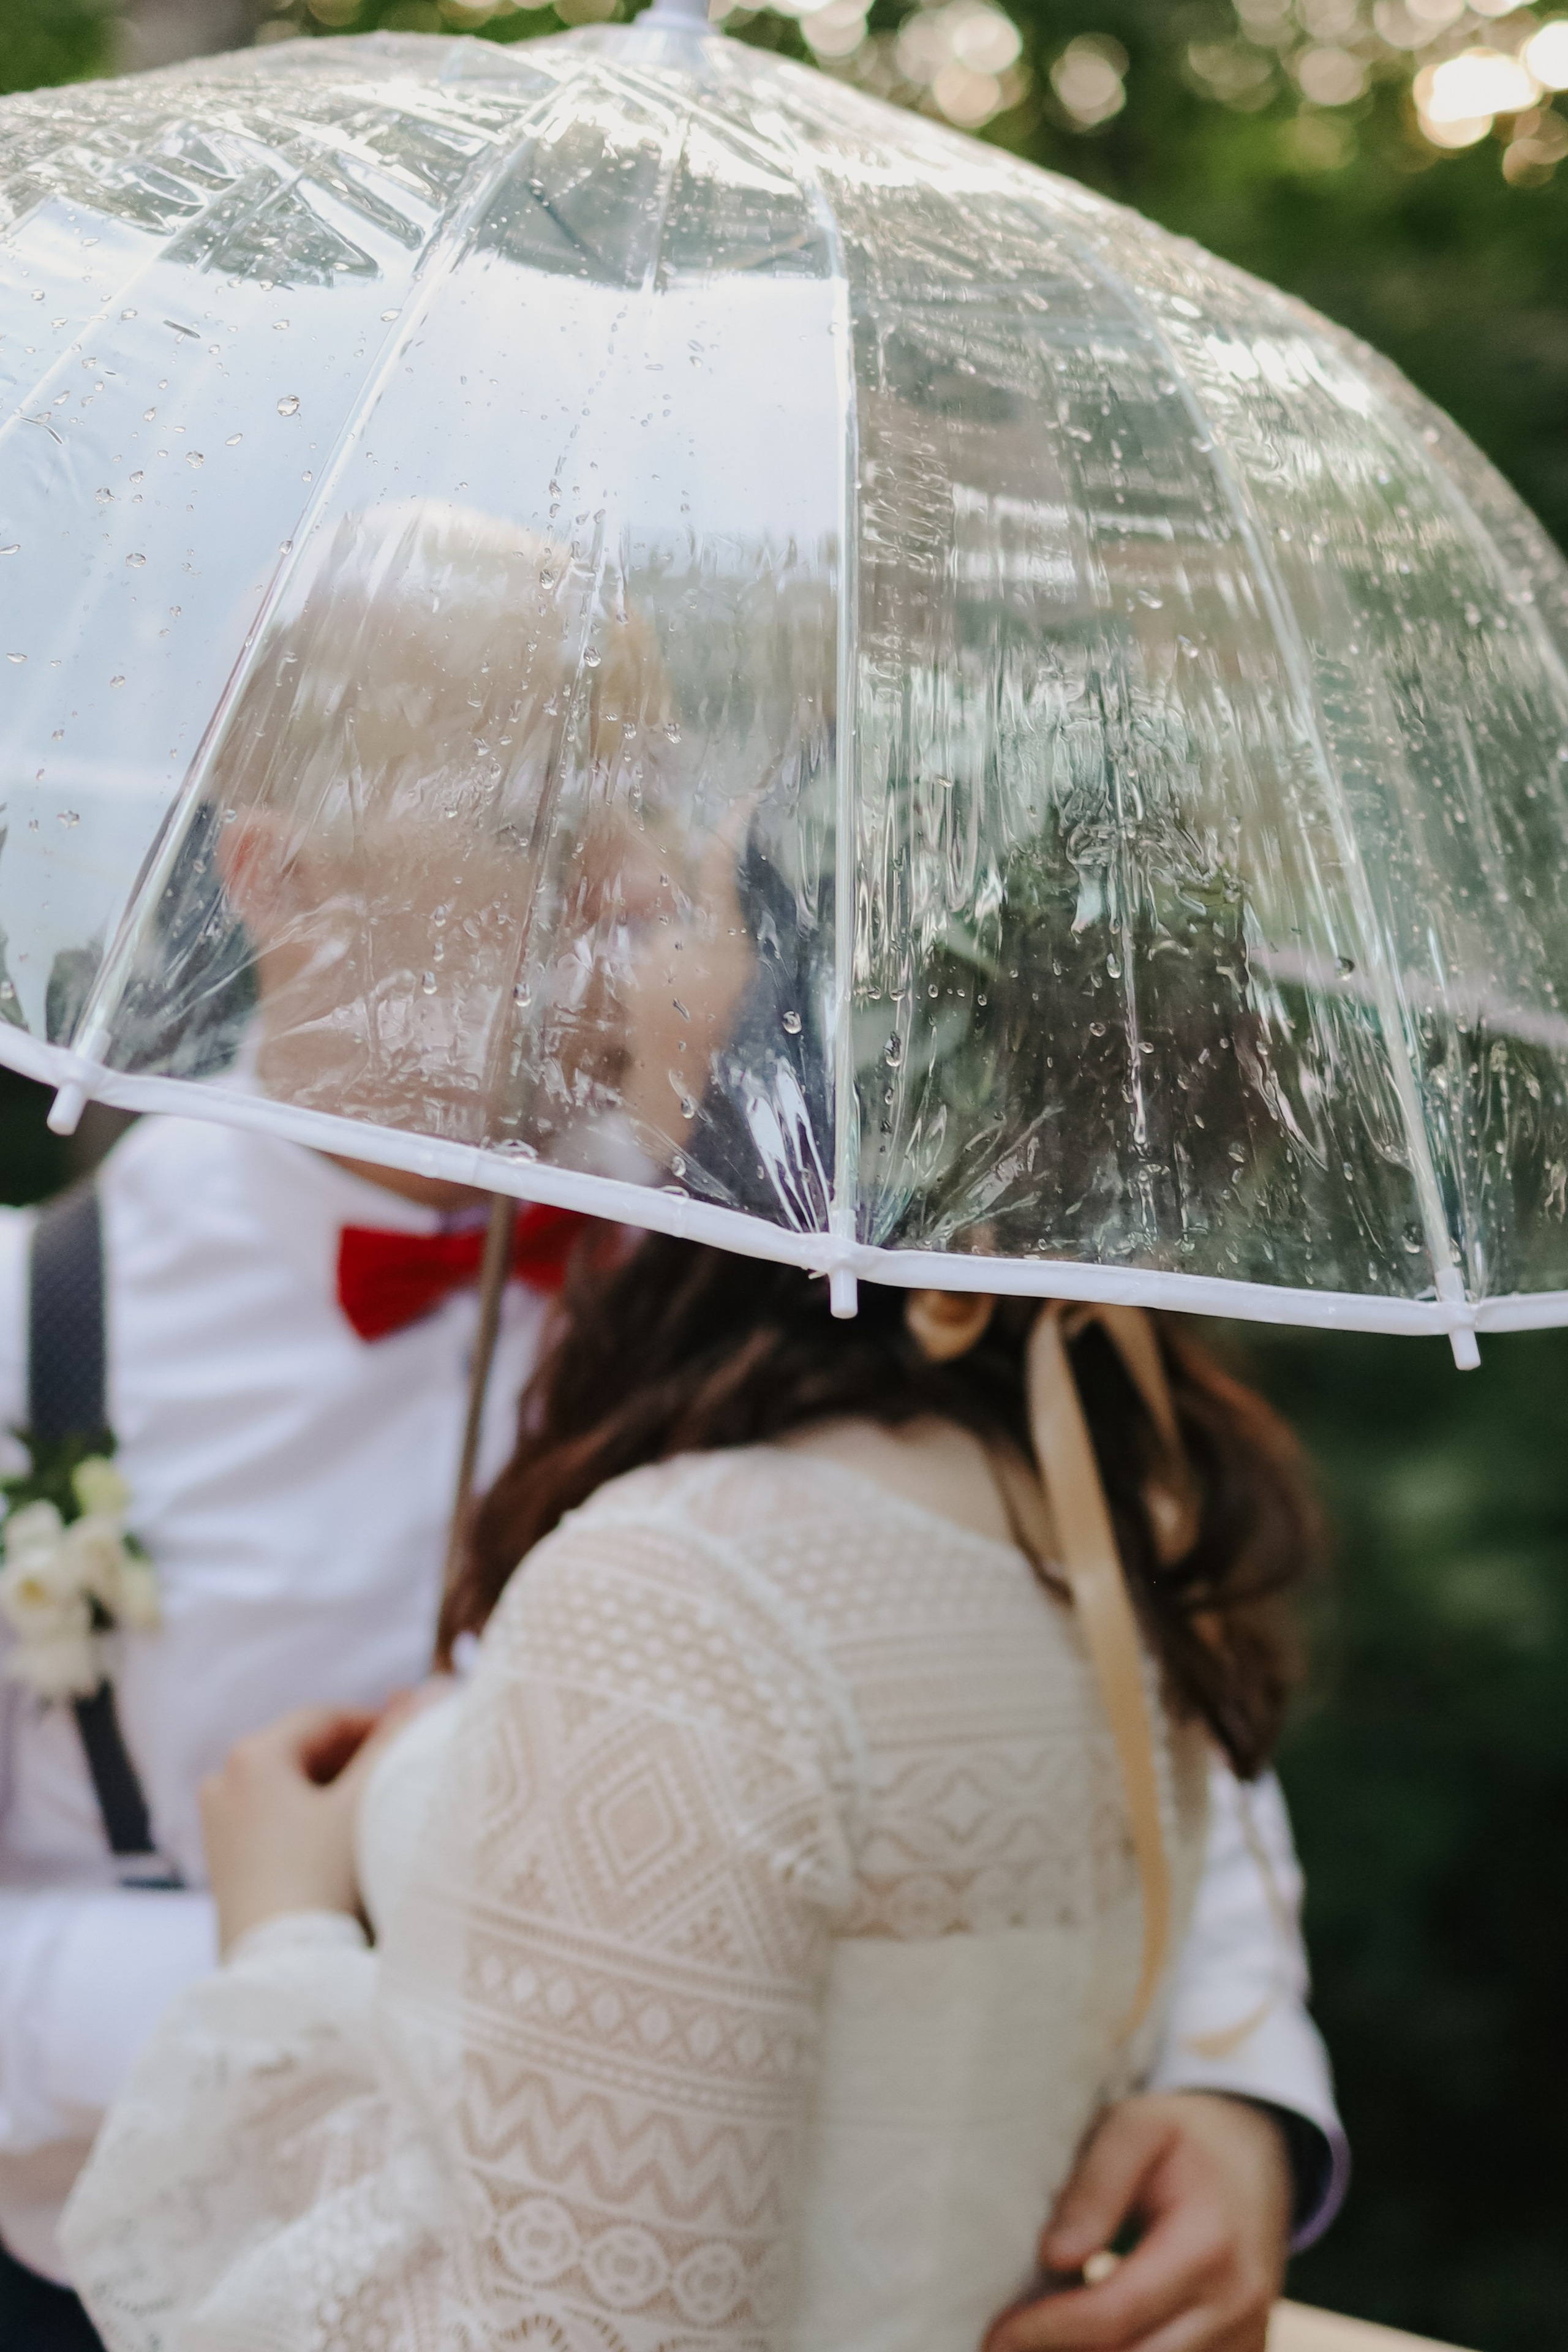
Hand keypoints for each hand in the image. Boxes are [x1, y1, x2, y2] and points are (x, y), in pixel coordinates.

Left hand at [200, 1699, 413, 1955]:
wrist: (282, 1971)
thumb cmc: (324, 1878)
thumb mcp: (365, 1802)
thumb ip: (396, 1740)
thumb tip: (432, 1686)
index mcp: (253, 1755)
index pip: (327, 1718)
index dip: (376, 1724)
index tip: (415, 1741)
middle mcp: (224, 1781)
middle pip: (305, 1751)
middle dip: (356, 1759)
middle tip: (402, 1776)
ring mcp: (219, 1824)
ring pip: (290, 1788)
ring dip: (334, 1791)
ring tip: (378, 1813)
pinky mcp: (224, 1862)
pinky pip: (273, 1820)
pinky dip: (310, 1820)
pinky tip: (344, 1845)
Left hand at [984, 2092, 1291, 2351]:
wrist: (1258, 2159)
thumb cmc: (1183, 2140)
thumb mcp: (1135, 2129)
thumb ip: (1095, 2186)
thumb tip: (1055, 2255)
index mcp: (1209, 2245)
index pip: (1115, 2312)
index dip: (1048, 2331)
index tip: (995, 2333)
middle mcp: (1237, 2305)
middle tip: (999, 2347)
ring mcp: (1246, 2338)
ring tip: (1036, 2345)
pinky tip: (1083, 2345)